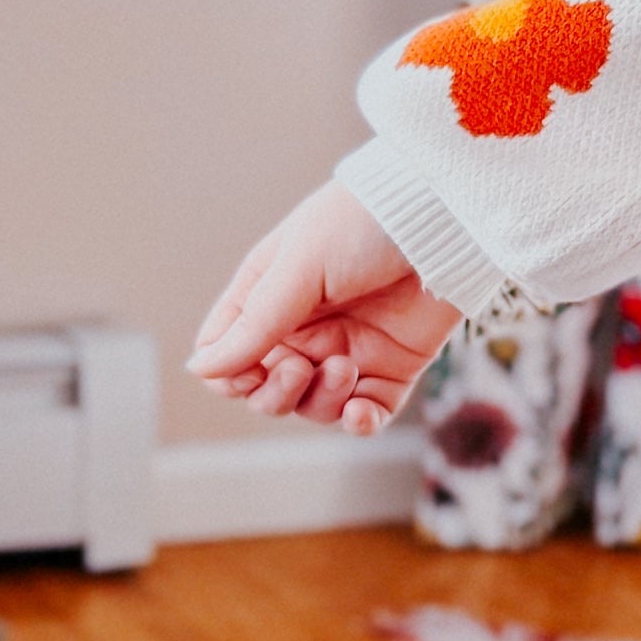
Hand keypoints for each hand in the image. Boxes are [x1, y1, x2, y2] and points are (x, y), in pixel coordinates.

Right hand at [190, 177, 460, 434]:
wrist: (440, 217)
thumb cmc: (361, 224)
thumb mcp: (298, 268)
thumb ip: (253, 324)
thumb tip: (200, 370)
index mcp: (267, 298)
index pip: (227, 356)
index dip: (230, 374)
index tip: (249, 367)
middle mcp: (303, 330)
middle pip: (266, 391)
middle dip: (275, 393)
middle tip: (300, 367)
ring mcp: (348, 350)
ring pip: (313, 407)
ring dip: (321, 400)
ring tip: (346, 367)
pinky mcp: (393, 368)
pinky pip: (366, 415)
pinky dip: (358, 423)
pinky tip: (359, 413)